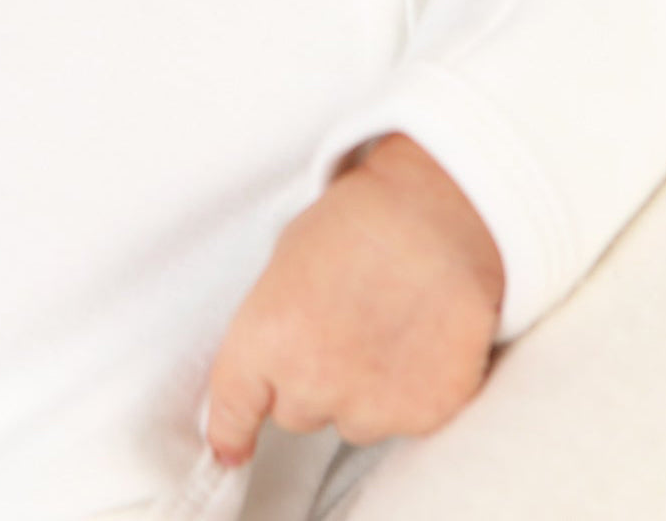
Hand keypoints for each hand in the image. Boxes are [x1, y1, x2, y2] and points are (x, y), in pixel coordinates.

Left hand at [205, 134, 504, 464]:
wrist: (436, 216)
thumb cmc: (356, 222)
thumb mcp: (286, 261)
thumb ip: (272, 322)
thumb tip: (273, 352)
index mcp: (266, 339)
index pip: (233, 407)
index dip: (230, 428)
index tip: (229, 449)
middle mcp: (312, 382)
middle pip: (296, 413)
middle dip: (310, 382)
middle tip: (338, 330)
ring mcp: (371, 404)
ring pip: (352, 421)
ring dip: (361, 392)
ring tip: (383, 330)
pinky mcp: (425, 414)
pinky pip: (403, 420)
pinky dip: (408, 391)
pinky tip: (417, 341)